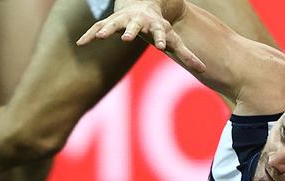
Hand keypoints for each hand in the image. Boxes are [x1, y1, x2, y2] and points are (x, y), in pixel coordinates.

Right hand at [76, 1, 204, 71]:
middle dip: (131, 31)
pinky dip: (89, 35)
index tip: (161, 46)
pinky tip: (80, 43)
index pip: (159, 32)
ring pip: (113, 24)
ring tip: (100, 38)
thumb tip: (204, 70)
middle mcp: (138, 21)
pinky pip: (97, 28)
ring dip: (107, 30)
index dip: (160, 39)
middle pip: (134, 26)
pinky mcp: (109, 22)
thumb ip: (187, 55)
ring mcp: (122, 20)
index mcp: (155, 26)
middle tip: (127, 38)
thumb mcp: (174, 40)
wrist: (142, 5)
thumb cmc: (160, 27)